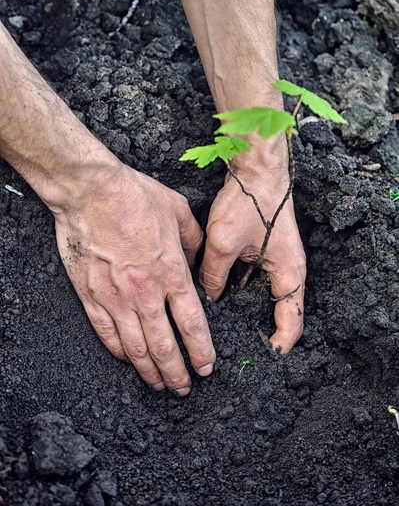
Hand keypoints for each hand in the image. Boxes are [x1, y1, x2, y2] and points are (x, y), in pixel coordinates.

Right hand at [54, 163, 215, 395]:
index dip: (201, 350)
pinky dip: (119, 352)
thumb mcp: (179, 212)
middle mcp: (145, 292)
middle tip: (184, 387)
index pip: (192, 324)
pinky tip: (128, 361)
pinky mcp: (91, 296)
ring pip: (136, 347)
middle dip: (177, 372)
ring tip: (159, 384)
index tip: (206, 366)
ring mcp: (116, 297)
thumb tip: (199, 263)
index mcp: (171, 272)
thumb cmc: (135, 196)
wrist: (90, 191)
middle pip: (165, 345)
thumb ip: (195, 242)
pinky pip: (106, 334)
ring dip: (150, 371)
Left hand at [199, 137, 305, 352]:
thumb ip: (214, 274)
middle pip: (277, 310)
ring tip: (224, 323)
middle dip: (259, 327)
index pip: (291, 321)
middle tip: (236, 344)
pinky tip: (220, 290)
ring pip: (262, 294)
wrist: (257, 168)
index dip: (279, 344)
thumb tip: (207, 295)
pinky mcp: (266, 250)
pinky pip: (254, 277)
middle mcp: (287, 270)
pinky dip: (240, 286)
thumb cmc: (249, 202)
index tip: (263, 357)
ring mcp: (277, 260)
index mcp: (289, 273)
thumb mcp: (224, 242)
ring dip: (247, 306)